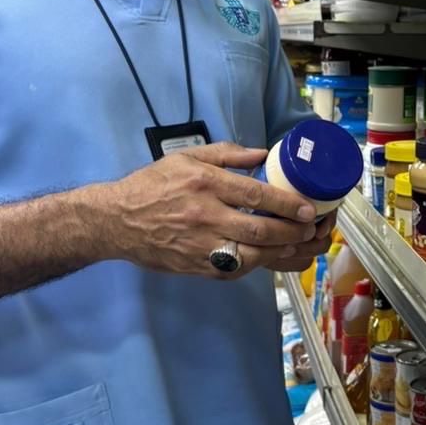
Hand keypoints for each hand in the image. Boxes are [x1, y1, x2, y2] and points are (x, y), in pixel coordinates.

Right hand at [91, 142, 321, 278]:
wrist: (114, 221)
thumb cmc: (152, 185)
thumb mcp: (186, 158)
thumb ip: (226, 154)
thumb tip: (263, 154)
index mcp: (205, 184)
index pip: (255, 196)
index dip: (287, 205)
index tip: (308, 208)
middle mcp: (205, 216)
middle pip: (260, 230)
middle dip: (293, 232)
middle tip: (312, 229)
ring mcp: (200, 246)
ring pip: (252, 256)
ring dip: (281, 253)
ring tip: (300, 246)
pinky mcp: (195, 267)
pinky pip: (235, 270)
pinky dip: (258, 266)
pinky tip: (272, 258)